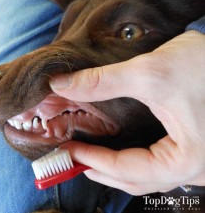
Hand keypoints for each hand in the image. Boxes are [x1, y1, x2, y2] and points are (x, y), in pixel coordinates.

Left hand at [49, 31, 204, 194]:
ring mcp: (195, 164)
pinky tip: (117, 152)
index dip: (92, 160)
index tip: (68, 149)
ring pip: (146, 178)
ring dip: (114, 169)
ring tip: (89, 158)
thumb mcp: (150, 72)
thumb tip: (62, 85)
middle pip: (135, 180)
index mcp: (187, 160)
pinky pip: (156, 168)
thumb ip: (103, 81)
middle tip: (72, 157)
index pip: (127, 169)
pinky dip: (131, 163)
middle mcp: (194, 170)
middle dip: (100, 170)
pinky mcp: (192, 152)